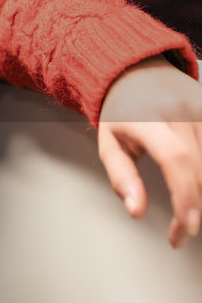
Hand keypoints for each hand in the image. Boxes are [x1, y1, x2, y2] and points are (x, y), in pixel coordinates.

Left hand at [98, 56, 201, 247]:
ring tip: (186, 214)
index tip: (185, 226)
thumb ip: (121, 178)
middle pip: (201, 169)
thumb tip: (136, 210)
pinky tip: (197, 192)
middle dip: (194, 208)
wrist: (138, 70)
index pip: (176, 160)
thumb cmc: (121, 109)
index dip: (186, 196)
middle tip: (179, 232)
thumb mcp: (108, 143)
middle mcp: (181, 113)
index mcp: (149, 120)